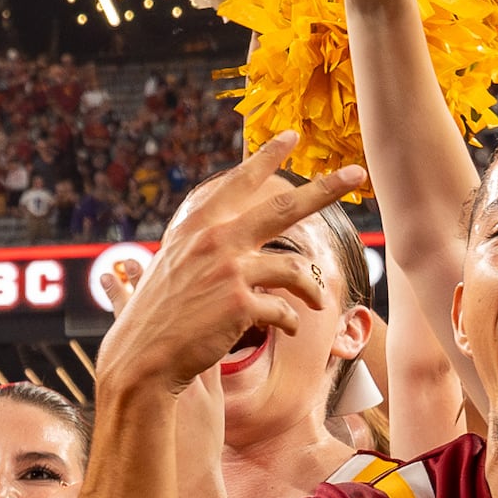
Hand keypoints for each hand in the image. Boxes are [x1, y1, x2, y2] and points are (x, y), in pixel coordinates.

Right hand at [95, 136, 361, 401]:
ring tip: (319, 301)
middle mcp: (215, 239)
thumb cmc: (153, 318)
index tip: (290, 137)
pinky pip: (284, 309)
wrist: (142, 360)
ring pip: (296, 268)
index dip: (266, 158)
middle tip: (356, 174)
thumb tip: (200, 237)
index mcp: (197, 226)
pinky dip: (291, 321)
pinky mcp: (240, 304)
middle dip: (326, 188)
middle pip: (284, 206)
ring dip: (313, 288)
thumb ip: (194, 246)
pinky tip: (290, 329)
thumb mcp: (167, 266)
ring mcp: (229, 270)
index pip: (238, 182)